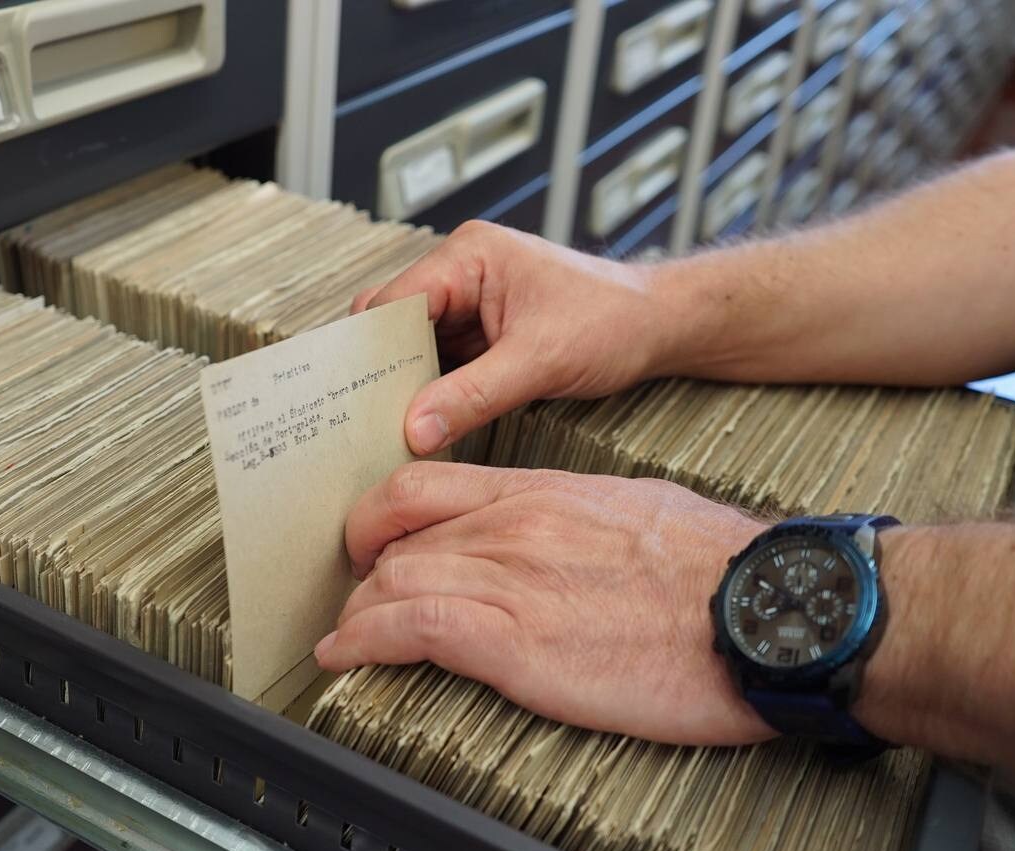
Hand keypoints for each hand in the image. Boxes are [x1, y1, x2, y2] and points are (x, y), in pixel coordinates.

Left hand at [316, 461, 774, 744]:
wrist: (762, 609)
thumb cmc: (718, 569)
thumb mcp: (637, 513)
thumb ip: (578, 519)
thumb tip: (558, 535)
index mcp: (542, 491)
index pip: (422, 485)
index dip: (377, 518)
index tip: (368, 546)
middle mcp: (514, 526)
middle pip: (396, 536)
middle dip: (363, 572)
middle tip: (355, 601)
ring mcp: (511, 580)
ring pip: (392, 579)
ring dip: (356, 614)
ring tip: (344, 639)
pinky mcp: (516, 643)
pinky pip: (409, 630)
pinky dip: (362, 643)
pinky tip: (344, 658)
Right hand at [352, 221, 694, 455]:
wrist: (660, 325)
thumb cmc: (612, 322)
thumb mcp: (539, 363)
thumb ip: (471, 396)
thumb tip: (413, 430)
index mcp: (469, 256)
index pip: (392, 302)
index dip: (369, 350)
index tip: (354, 400)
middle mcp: (462, 271)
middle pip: (394, 324)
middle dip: (384, 372)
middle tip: (367, 423)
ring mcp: (470, 302)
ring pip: (414, 348)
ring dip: (408, 385)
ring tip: (391, 430)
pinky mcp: (482, 332)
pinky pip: (440, 362)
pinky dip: (432, 392)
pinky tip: (425, 424)